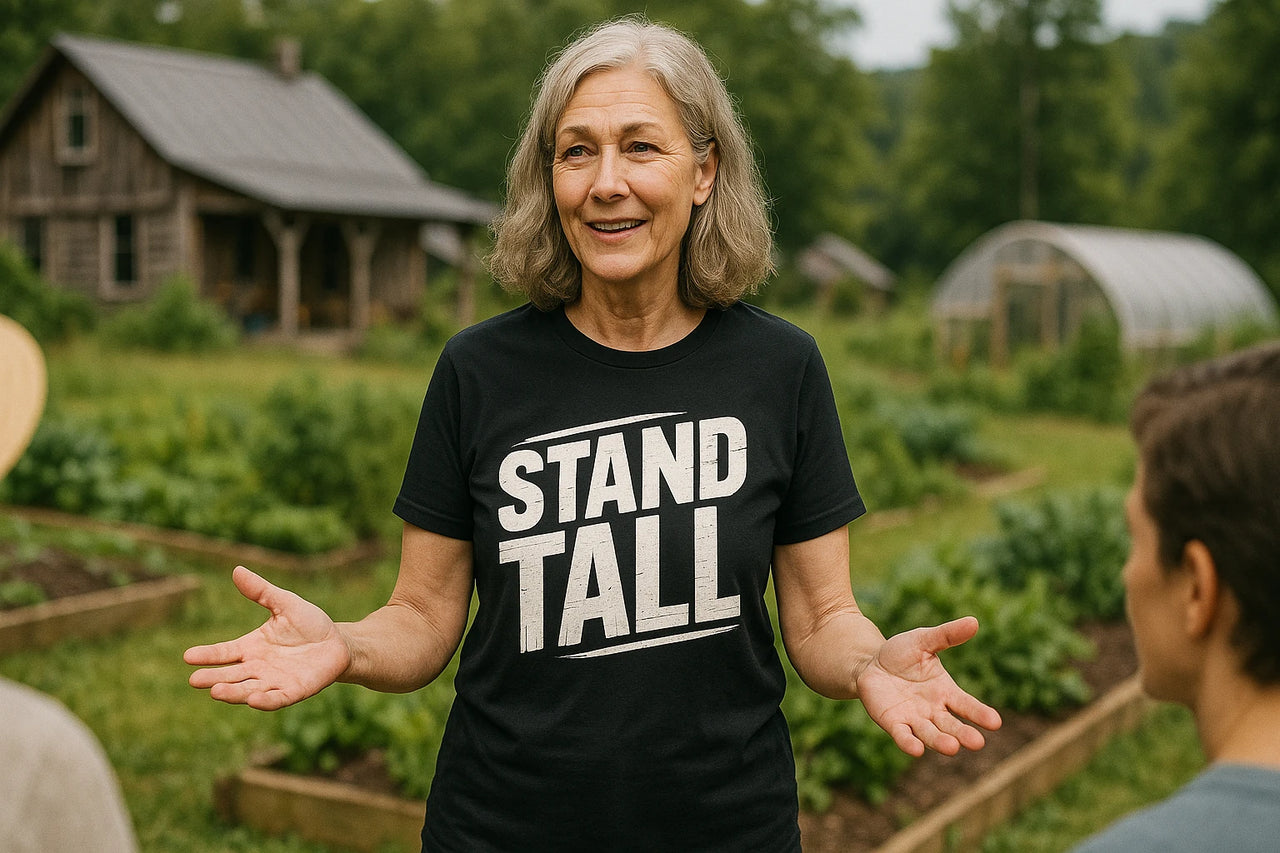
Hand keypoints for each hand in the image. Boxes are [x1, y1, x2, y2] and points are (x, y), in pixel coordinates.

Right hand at [183, 566, 351, 710]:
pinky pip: (277, 698)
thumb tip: (237, 570)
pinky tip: (252, 700)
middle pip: (231, 675)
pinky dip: (264, 700)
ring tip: (216, 692)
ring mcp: (275, 681)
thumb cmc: (309, 624)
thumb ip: (261, 591)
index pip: (224, 652)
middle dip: (214, 678)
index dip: (207, 655)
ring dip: (233, 692)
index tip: (188, 656)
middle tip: (195, 680)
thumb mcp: (285, 603)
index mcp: (251, 647)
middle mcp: (258, 667)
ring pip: (249, 689)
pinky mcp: (294, 691)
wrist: (338, 642)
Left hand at [855, 616, 1002, 756]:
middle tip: (977, 743)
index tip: (995, 722)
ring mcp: (914, 718)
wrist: (871, 663)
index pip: (967, 705)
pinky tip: (916, 749)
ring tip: (952, 747)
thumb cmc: (902, 653)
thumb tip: (974, 621)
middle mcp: (933, 710)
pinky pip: (903, 735)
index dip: (980, 714)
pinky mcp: (893, 722)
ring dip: (940, 742)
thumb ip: (947, 635)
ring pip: (930, 734)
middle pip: (952, 725)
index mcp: (946, 692)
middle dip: (963, 734)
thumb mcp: (924, 640)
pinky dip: (909, 742)